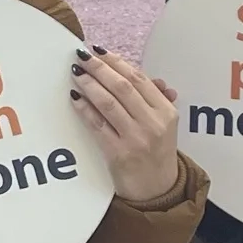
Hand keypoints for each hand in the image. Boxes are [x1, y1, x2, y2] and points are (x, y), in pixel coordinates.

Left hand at [70, 46, 183, 203]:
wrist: (158, 191)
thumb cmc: (157, 154)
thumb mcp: (166, 125)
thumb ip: (158, 100)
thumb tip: (156, 79)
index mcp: (167, 111)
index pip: (139, 79)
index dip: (117, 62)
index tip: (100, 51)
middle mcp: (154, 123)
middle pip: (123, 87)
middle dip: (100, 68)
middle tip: (82, 57)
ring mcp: (137, 138)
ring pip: (109, 103)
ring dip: (90, 84)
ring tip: (76, 73)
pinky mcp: (119, 153)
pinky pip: (98, 125)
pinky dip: (85, 109)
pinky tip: (75, 98)